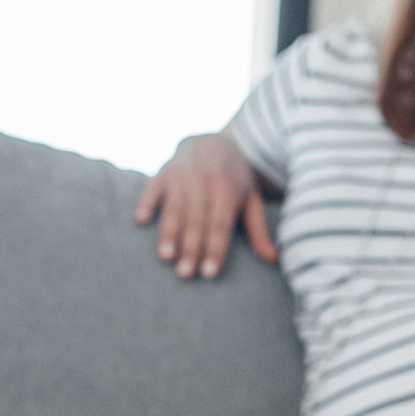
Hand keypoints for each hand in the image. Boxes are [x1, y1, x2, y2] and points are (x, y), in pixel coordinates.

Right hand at [133, 133, 273, 279]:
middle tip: (185, 274)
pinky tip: (140, 220)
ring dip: (168, 233)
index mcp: (227, 191)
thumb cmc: (234, 179)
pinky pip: (152, 189)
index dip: (214, 249)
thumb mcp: (251, 200)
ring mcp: (182, 177)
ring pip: (174, 209)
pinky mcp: (163, 173)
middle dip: (190, 248)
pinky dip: (146, 202)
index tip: (209, 273)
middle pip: (196, 222)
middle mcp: (204, 183)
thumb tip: (273, 258)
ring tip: (166, 257)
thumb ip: (258, 230)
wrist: (213, 142)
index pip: (220, 226)